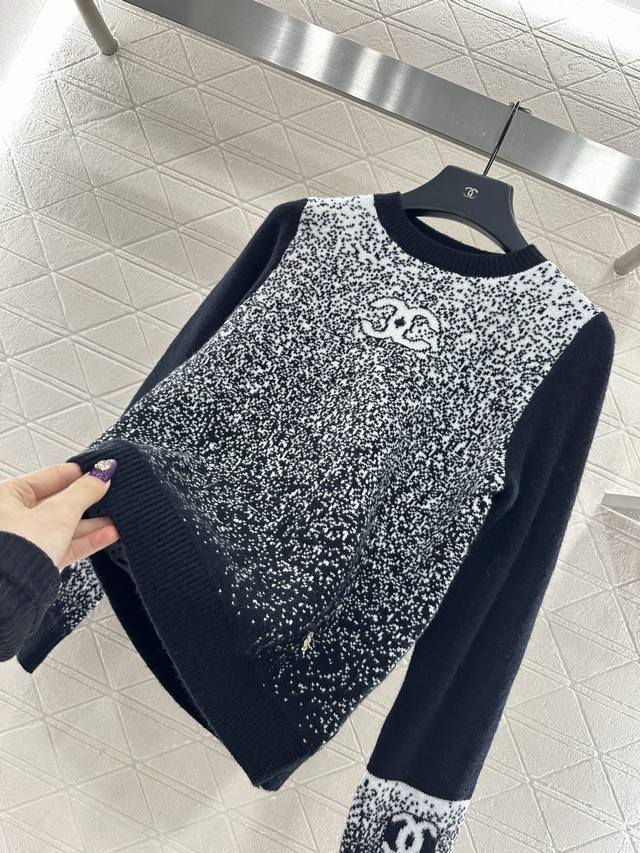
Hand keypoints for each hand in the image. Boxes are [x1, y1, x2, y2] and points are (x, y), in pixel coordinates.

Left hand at [0, 460, 119, 569]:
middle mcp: (12, 517)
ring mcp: (27, 540)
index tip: (102, 471)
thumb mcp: (59, 512)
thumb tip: (103, 473)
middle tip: (112, 493)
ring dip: (93, 522)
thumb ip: (84, 491)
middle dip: (89, 501)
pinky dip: (88, 540)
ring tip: (117, 517)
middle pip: (60, 502)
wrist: (10, 592)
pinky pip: (67, 545)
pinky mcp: (39, 560)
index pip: (50, 477)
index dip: (79, 473)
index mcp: (7, 496)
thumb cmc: (16, 550)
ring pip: (66, 525)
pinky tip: (108, 534)